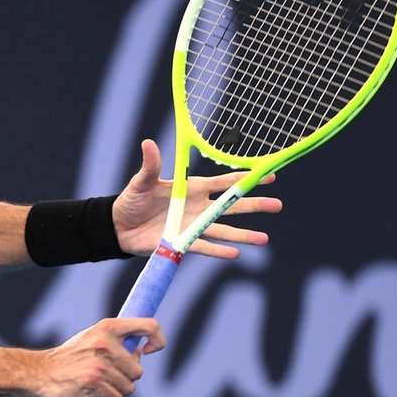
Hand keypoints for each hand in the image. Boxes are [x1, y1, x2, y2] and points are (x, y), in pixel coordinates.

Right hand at [36, 318, 165, 396]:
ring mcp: (99, 364)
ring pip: (128, 388)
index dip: (158, 340)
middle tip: (105, 376)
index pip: (148, 326)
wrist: (40, 372)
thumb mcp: (91, 339)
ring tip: (98, 386)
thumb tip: (142, 350)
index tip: (150, 351)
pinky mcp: (93, 384)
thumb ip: (116, 341)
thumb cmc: (70, 358)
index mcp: (107, 328)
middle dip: (125, 378)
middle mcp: (105, 344)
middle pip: (137, 370)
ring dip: (116, 392)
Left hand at [112, 139, 282, 258]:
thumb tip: (148, 143)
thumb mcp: (141, 182)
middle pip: (231, 206)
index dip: (246, 178)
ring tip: (263, 239)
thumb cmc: (132, 200)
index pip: (224, 182)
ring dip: (242, 235)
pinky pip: (204, 247)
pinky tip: (236, 253)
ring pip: (222, 230)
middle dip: (253, 205)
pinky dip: (218, 251)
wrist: (119, 227)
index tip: (269, 174)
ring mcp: (192, 226)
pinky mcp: (182, 242)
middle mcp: (198, 207)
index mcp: (192, 188)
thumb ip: (150, 166)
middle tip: (277, 205)